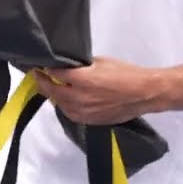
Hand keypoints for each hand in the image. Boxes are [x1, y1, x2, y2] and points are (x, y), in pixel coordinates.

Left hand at [32, 57, 161, 124]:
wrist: (143, 94)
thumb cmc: (125, 73)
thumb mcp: (101, 62)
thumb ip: (81, 66)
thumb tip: (69, 67)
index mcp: (80, 80)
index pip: (53, 74)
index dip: (44, 69)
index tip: (39, 65)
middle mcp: (77, 98)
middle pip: (51, 91)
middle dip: (43, 82)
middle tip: (38, 75)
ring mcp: (82, 112)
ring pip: (59, 104)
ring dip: (54, 95)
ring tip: (51, 87)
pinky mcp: (89, 121)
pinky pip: (70, 113)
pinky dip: (65, 105)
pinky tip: (66, 99)